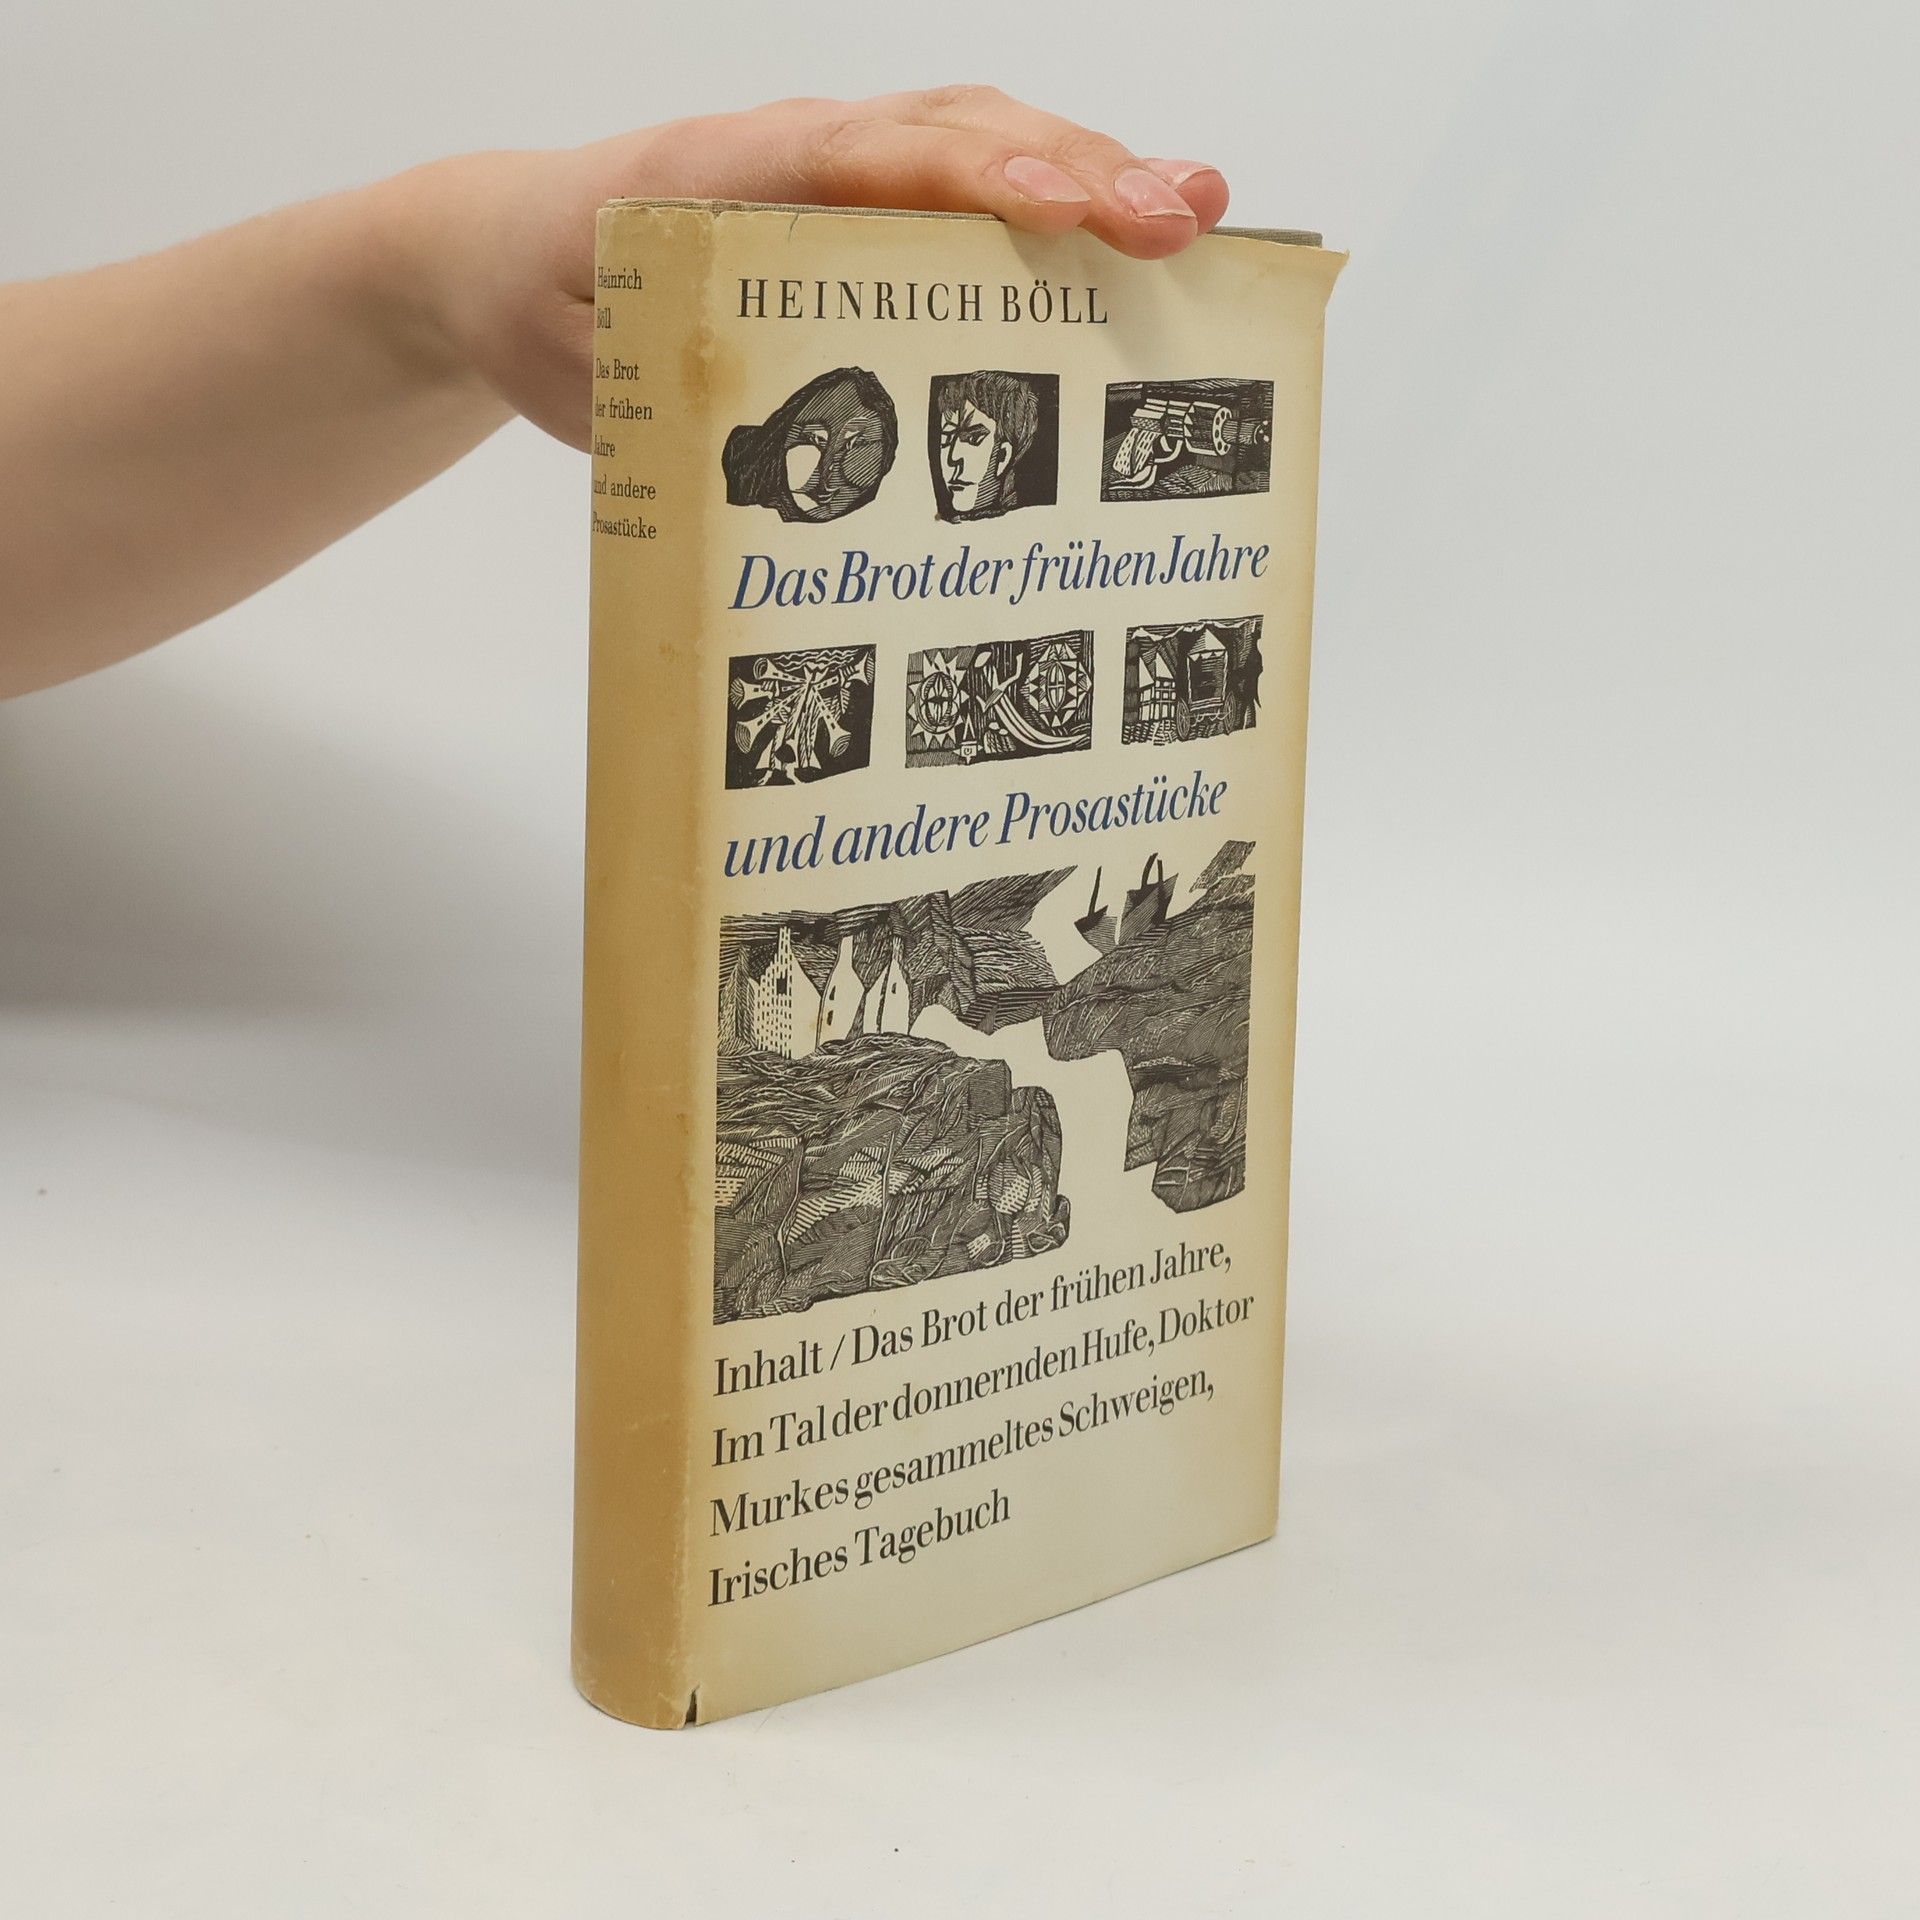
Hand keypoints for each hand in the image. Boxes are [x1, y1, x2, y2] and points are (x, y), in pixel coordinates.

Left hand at [391, 87, 1230, 448]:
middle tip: (1184, 218)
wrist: (505, 254)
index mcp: (721, 176)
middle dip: (1077, 169)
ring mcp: (836, 174)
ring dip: (1089, 173)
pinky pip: (965, 189)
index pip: (863, 157)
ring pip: (978, 143)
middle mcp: (796, 154)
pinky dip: (1052, 206)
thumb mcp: (578, 371)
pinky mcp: (858, 210)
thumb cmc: (544, 305)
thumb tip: (772, 450)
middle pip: (954, 131)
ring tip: (1196, 217)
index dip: (970, 180)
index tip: (1061, 215)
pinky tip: (1126, 249)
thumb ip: (665, 399)